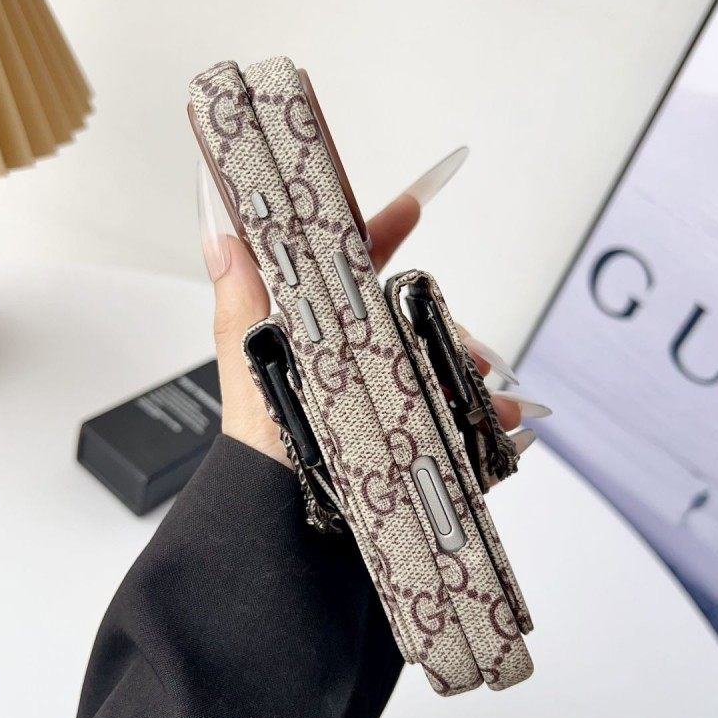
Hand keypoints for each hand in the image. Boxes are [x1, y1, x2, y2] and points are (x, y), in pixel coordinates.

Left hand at [197, 148, 550, 467]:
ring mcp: (384, 388)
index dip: (381, 234)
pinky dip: (481, 412)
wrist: (282, 512)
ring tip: (486, 392)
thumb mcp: (248, 365)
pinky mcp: (406, 423)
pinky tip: (496, 420)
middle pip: (409, 315)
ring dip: (468, 370)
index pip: (352, 269)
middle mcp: (356, 353)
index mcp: (321, 329)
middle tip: (466, 343)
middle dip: (443, 323)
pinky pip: (451, 405)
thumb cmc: (262, 440)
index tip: (410, 205)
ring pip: (438, 359)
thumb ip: (238, 302)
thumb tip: (221, 235)